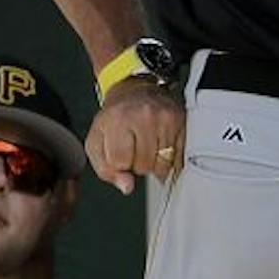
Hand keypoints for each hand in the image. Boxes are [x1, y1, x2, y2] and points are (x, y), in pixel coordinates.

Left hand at [86, 75, 184, 195]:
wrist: (135, 92)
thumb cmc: (114, 119)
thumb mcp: (96, 142)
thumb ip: (105, 169)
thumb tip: (127, 186)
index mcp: (118, 120)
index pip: (120, 162)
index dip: (119, 162)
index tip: (119, 150)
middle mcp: (144, 116)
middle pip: (144, 166)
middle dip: (138, 163)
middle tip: (134, 146)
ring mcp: (166, 119)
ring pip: (163, 164)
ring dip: (154, 162)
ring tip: (147, 144)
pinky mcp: (182, 123)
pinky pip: (178, 158)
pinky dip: (169, 158)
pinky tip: (160, 145)